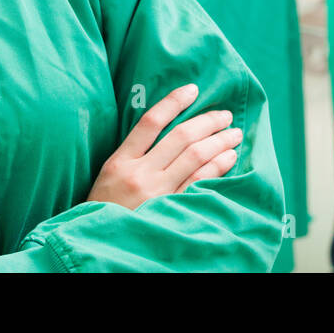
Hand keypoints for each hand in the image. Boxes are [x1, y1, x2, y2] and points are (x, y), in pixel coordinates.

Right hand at [87, 84, 242, 208]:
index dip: (173, 102)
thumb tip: (169, 126)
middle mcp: (139, 174)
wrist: (98, 243)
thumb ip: (134, 152)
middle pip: (180, 138)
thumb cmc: (105, 206)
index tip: (193, 89)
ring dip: (219, 142)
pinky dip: (217, 168)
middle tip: (226, 115)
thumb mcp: (110, 174)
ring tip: (234, 134)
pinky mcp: (170, 210)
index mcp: (120, 161)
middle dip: (207, 122)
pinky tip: (229, 158)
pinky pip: (199, 184)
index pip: (150, 121)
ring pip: (194, 158)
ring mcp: (156, 194)